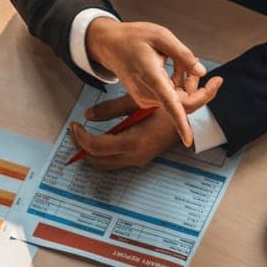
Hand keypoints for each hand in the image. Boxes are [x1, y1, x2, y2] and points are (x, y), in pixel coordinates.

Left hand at [67, 77, 223, 170]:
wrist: (191, 121)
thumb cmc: (168, 107)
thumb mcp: (138, 102)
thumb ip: (111, 109)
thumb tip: (88, 115)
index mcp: (134, 142)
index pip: (97, 146)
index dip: (81, 137)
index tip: (74, 125)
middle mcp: (134, 156)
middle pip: (97, 160)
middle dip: (81, 147)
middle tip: (75, 130)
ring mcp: (138, 160)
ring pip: (104, 164)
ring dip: (90, 152)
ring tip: (83, 134)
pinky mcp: (140, 159)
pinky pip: (114, 162)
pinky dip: (102, 153)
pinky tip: (99, 139)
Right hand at [83, 18, 205, 146]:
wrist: (110, 45)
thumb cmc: (133, 38)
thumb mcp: (161, 36)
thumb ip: (183, 54)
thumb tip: (200, 71)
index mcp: (151, 76)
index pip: (169, 104)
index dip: (180, 123)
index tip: (188, 140)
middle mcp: (146, 92)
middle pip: (181, 102)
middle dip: (196, 88)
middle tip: (196, 65)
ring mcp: (145, 98)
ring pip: (176, 99)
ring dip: (185, 83)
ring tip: (177, 60)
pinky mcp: (145, 99)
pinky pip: (168, 97)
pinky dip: (176, 85)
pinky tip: (170, 67)